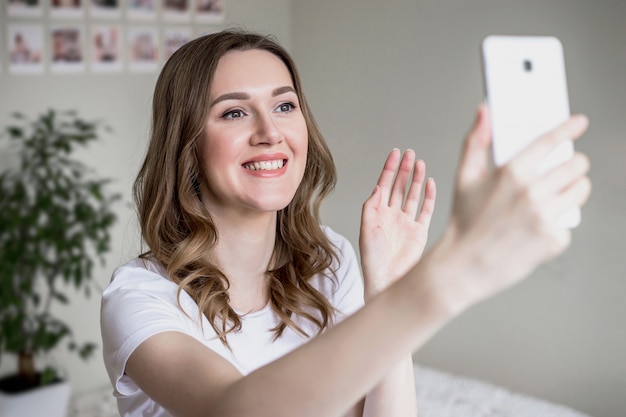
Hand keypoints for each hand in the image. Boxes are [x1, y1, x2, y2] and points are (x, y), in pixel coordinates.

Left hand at [359, 149, 435, 299]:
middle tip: (410, 154)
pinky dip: (429, 196)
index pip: (385, 185)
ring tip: (420, 163)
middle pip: (400, 186)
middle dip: (405, 170)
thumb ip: (371, 207)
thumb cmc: (373, 259)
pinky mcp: (420, 232)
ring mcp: (407, 222)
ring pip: (414, 195)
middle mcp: (393, 215)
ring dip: (417, 179)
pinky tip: (430, 183)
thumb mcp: (366, 229)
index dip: (390, 169)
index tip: (395, 153)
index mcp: (378, 213)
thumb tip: (378, 186)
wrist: (387, 280)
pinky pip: (426, 210)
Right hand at [435, 104, 590, 308]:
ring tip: (552, 197)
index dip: (568, 128)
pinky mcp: (555, 239)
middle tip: (564, 170)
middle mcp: (532, 192)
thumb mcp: (465, 178)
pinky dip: (558, 223)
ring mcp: (545, 216)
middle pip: (576, 165)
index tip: (579, 122)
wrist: (463, 266)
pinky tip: (537, 227)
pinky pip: (570, 221)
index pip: (550, 141)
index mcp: (511, 173)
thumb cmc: (464, 221)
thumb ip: (475, 141)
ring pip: (580, 190)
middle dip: (573, 164)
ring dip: (573, 190)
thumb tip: (484, 110)